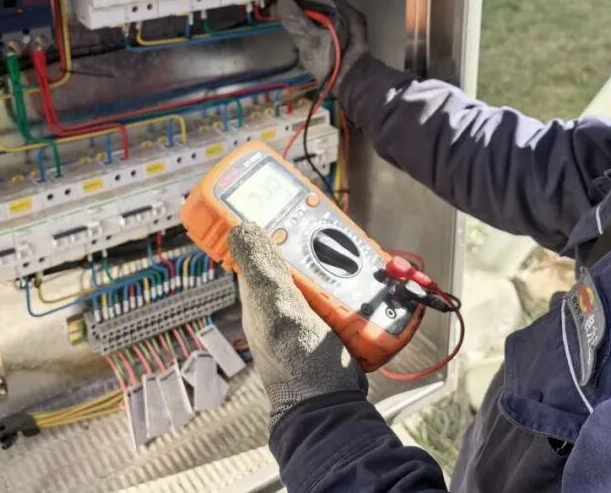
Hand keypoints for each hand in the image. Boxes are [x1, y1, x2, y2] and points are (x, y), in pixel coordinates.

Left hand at [228, 221, 367, 427]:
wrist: (332, 408)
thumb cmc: (299, 365)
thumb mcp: (279, 311)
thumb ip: (263, 272)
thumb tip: (241, 227)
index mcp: (259, 293)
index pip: (261, 245)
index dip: (273, 221)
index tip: (293, 202)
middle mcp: (281, 299)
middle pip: (300, 254)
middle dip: (320, 240)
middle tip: (338, 229)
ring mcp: (308, 311)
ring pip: (326, 270)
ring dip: (344, 261)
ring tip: (361, 253)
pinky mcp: (333, 321)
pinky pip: (345, 291)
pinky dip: (357, 283)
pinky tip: (370, 279)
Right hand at [267, 0, 368, 90]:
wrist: (353, 88)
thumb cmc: (335, 66)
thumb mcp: (313, 43)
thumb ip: (298, 21)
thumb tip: (282, 3)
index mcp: (344, 11)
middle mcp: (346, 14)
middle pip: (317, 0)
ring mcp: (343, 26)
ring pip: (317, 10)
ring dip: (296, 8)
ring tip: (277, 9)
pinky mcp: (337, 37)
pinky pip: (318, 21)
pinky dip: (303, 19)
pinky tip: (290, 21)